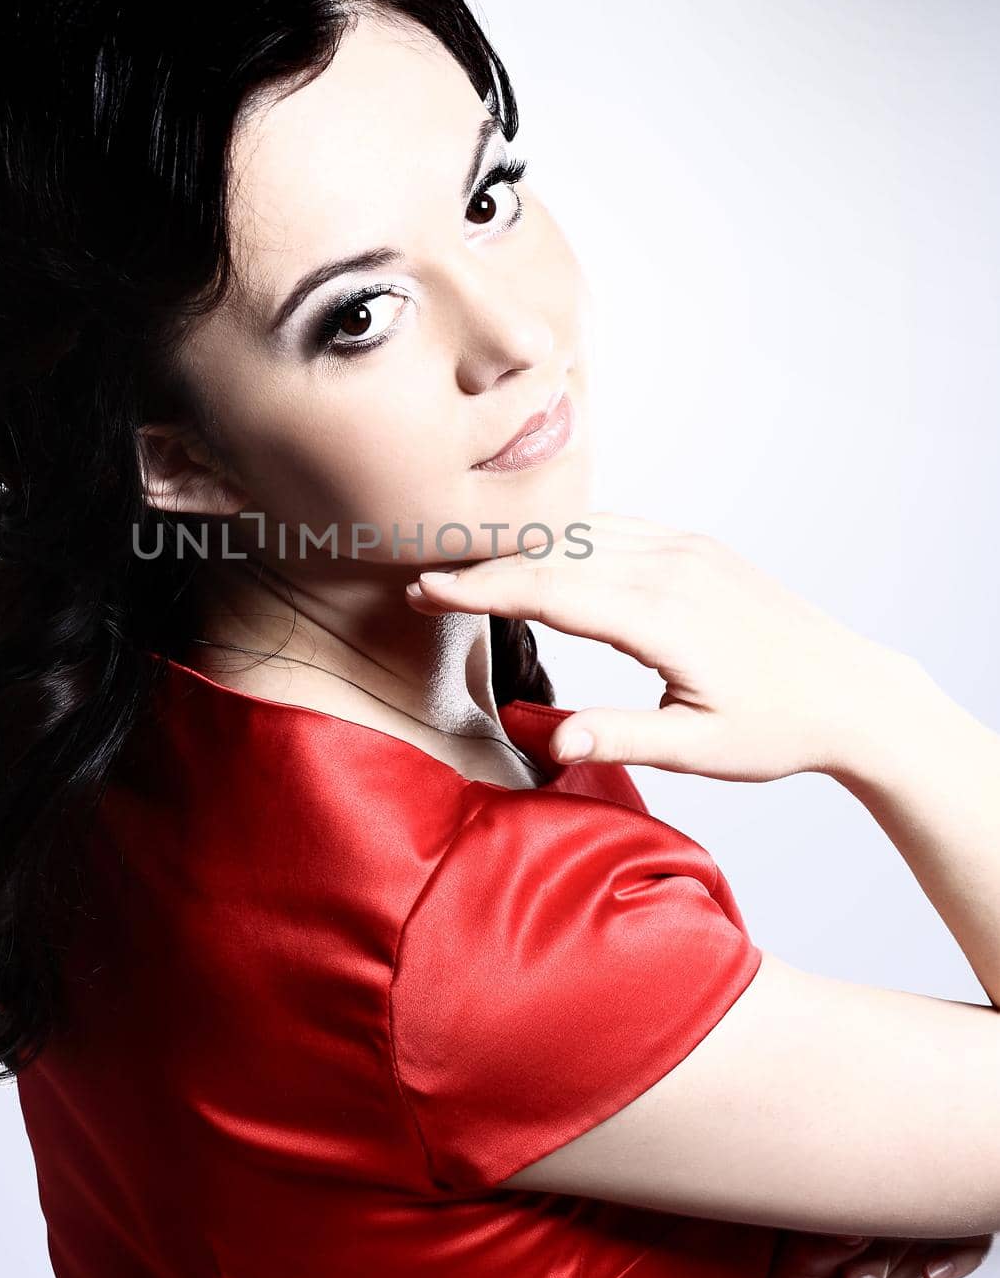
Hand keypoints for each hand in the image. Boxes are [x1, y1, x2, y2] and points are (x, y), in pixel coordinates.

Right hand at [405, 511, 920, 779]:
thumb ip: (619, 735)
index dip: (481, 590)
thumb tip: (548, 733)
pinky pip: (615, 527)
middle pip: (555, 554)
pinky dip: (566, 538)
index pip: (550, 591)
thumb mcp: (700, 749)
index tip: (426, 591)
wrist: (851, 692)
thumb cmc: (778, 726)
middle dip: (485, 566)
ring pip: (582, 533)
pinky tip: (541, 554)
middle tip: (426, 580)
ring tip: (468, 567)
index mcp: (665, 616)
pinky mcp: (695, 546)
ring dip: (522, 548)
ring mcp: (686, 549)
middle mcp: (672, 567)